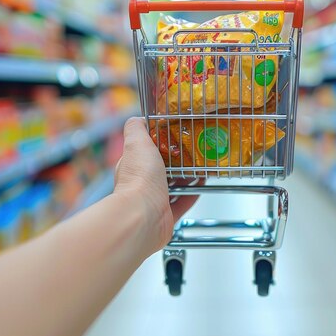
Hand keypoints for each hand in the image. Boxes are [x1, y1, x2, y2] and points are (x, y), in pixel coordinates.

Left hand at [114, 117, 199, 252]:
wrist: (143, 216)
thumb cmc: (139, 180)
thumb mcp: (136, 143)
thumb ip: (136, 128)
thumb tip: (137, 118)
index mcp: (134, 166)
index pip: (147, 151)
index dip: (161, 143)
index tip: (177, 135)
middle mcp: (142, 184)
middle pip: (162, 169)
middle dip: (177, 161)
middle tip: (194, 150)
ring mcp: (154, 201)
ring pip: (173, 187)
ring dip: (186, 177)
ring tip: (201, 166)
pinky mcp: (167, 217)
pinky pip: (183, 203)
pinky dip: (192, 194)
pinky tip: (201, 185)